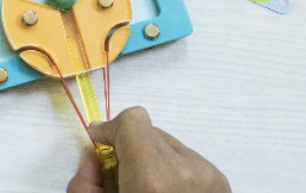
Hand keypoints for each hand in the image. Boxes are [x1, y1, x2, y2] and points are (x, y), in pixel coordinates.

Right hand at [67, 107, 229, 192]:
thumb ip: (83, 184)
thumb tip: (92, 157)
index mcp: (152, 180)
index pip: (133, 120)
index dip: (111, 128)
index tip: (101, 143)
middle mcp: (184, 173)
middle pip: (147, 132)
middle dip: (130, 149)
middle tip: (121, 179)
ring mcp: (208, 178)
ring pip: (169, 146)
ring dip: (153, 161)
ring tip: (150, 191)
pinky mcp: (221, 184)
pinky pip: (189, 161)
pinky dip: (174, 174)